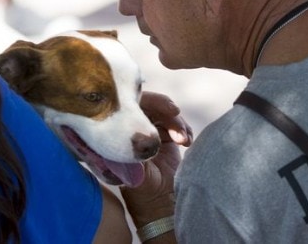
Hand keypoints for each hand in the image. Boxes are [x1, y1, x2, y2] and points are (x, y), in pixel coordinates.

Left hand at [121, 91, 192, 225]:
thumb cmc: (142, 190)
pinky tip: (188, 142)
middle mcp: (133, 130)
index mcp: (119, 133)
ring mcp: (150, 133)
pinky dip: (184, 130)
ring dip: (177, 123)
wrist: (160, 206)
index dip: (147, 101)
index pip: (131, 106)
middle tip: (175, 111)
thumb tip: (142, 134)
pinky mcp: (165, 139)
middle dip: (164, 107)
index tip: (162, 107)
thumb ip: (138, 152)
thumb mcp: (137, 170)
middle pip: (150, 106)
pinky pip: (176, 126)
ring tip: (183, 139)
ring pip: (165, 115)